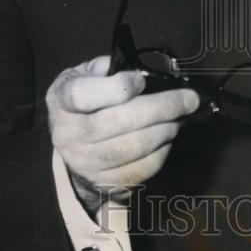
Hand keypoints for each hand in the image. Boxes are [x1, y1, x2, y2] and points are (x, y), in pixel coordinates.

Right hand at [46, 54, 199, 213]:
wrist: (71, 146)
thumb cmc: (84, 101)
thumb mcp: (84, 75)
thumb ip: (105, 68)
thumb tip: (135, 72)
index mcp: (61, 101)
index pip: (82, 96)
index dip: (116, 88)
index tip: (141, 80)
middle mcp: (69, 134)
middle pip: (118, 122)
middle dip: (161, 108)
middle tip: (189, 99)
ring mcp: (85, 163)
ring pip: (133, 148)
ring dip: (165, 130)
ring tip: (180, 117)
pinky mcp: (103, 182)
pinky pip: (139, 170)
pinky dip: (161, 153)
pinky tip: (167, 137)